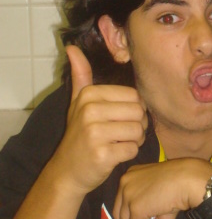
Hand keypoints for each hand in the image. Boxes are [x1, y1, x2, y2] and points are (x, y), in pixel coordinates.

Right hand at [50, 45, 147, 197]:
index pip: (133, 95)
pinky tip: (116, 154)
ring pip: (138, 131)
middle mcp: (90, 111)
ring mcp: (95, 133)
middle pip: (138, 112)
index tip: (121, 118)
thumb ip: (80, 75)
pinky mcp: (102, 154)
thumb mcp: (77, 102)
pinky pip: (133, 149)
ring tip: (119, 143)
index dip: (134, 109)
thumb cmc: (79, 135)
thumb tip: (72, 47)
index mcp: (89, 95)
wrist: (67, 171)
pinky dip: (129, 154)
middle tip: (122, 133)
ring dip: (135, 140)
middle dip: (137, 125)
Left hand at [113, 158, 211, 218]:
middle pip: (119, 211)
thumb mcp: (164, 198)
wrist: (189, 180)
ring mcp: (129, 196)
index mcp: (131, 175)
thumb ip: (156, 218)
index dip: (128, 215)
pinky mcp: (136, 209)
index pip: (122, 199)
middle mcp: (125, 183)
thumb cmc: (180, 182)